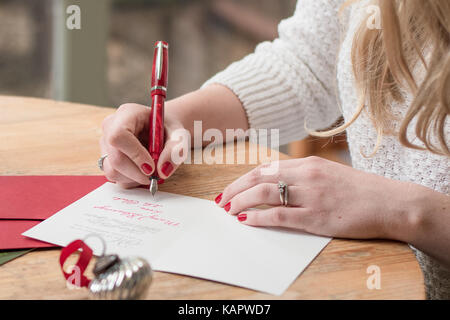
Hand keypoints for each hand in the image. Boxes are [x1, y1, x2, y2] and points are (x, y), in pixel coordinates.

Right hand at [100, 103, 187, 188]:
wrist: (161, 129)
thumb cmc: (168, 129)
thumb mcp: (179, 135)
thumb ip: (175, 150)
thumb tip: (163, 171)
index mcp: (127, 113)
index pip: (119, 135)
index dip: (135, 154)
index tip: (151, 166)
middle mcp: (111, 127)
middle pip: (115, 158)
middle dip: (137, 172)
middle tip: (156, 175)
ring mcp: (106, 144)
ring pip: (112, 171)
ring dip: (135, 178)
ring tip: (151, 171)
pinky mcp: (106, 158)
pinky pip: (114, 177)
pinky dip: (131, 180)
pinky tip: (142, 172)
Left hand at [216, 156, 410, 239]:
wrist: (391, 203)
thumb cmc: (360, 190)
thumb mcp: (328, 174)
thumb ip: (302, 177)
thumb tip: (275, 184)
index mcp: (308, 164)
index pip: (265, 168)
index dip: (243, 179)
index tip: (230, 188)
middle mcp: (306, 176)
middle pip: (259, 178)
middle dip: (235, 189)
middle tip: (221, 200)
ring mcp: (311, 196)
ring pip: (265, 194)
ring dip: (241, 202)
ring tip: (228, 211)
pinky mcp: (317, 217)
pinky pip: (280, 216)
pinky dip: (259, 217)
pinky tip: (247, 221)